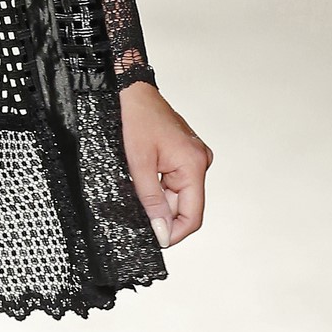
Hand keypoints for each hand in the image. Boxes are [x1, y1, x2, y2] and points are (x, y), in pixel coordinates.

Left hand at [119, 79, 211, 248]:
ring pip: (177, 195)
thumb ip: (151, 201)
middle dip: (162, 214)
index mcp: (194, 165)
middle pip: (185, 206)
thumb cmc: (136, 119)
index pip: (193, 216)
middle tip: (135, 211)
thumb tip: (161, 232)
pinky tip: (141, 179)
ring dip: (157, 199)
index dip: (174, 233)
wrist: (131, 91)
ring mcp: (193, 158)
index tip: (155, 241)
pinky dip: (158, 187)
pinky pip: (174, 181)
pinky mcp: (184, 154)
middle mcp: (199, 162)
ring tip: (135, 188)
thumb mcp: (138, 165)